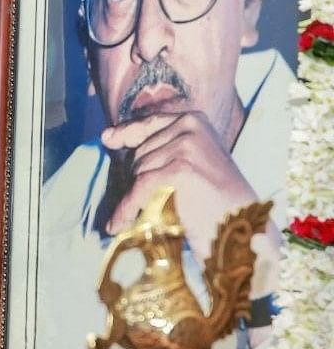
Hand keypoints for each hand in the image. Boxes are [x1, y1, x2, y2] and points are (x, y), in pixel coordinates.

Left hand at [101, 112, 260, 262]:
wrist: (242, 228)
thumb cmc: (215, 200)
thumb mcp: (191, 162)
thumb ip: (161, 148)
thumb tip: (110, 138)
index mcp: (193, 120)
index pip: (148, 124)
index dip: (126, 133)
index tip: (107, 139)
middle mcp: (190, 126)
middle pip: (138, 152)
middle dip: (139, 178)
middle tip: (157, 200)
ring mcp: (187, 145)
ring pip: (137, 170)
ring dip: (139, 195)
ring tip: (158, 212)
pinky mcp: (181, 168)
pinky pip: (140, 188)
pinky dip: (127, 208)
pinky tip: (117, 224)